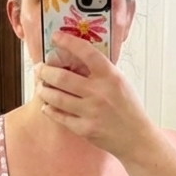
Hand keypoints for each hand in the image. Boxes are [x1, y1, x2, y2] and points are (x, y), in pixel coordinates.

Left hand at [34, 30, 155, 162]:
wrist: (136, 137)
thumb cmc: (128, 108)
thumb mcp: (120, 82)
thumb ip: (100, 71)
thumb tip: (75, 58)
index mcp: (110, 76)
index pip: (86, 52)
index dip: (68, 42)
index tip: (56, 37)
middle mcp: (99, 92)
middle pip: (62, 77)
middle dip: (45, 71)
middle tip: (39, 69)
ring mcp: (91, 112)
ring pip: (57, 98)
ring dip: (43, 90)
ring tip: (40, 86)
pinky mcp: (85, 129)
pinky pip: (60, 117)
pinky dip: (50, 110)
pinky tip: (47, 106)